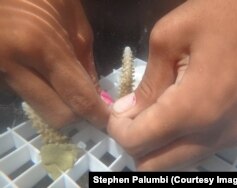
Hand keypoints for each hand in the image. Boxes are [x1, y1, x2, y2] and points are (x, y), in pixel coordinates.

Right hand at [0, 0, 108, 127]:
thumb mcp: (73, 19)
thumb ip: (85, 60)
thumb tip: (93, 92)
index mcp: (38, 47)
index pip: (77, 97)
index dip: (96, 114)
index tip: (107, 121)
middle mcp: (13, 65)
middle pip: (56, 115)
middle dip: (76, 114)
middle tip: (88, 104)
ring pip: (40, 108)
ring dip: (59, 104)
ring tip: (68, 88)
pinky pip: (27, 95)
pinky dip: (43, 94)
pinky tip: (48, 78)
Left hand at [108, 0, 236, 170]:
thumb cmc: (222, 14)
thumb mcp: (170, 37)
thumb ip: (147, 82)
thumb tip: (127, 112)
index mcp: (194, 108)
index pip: (138, 142)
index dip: (118, 130)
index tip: (117, 113)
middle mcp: (215, 133)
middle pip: (155, 164)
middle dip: (135, 143)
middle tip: (132, 117)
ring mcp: (232, 137)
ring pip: (176, 161)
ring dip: (157, 144)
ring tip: (154, 114)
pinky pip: (197, 149)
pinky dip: (179, 139)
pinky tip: (179, 113)